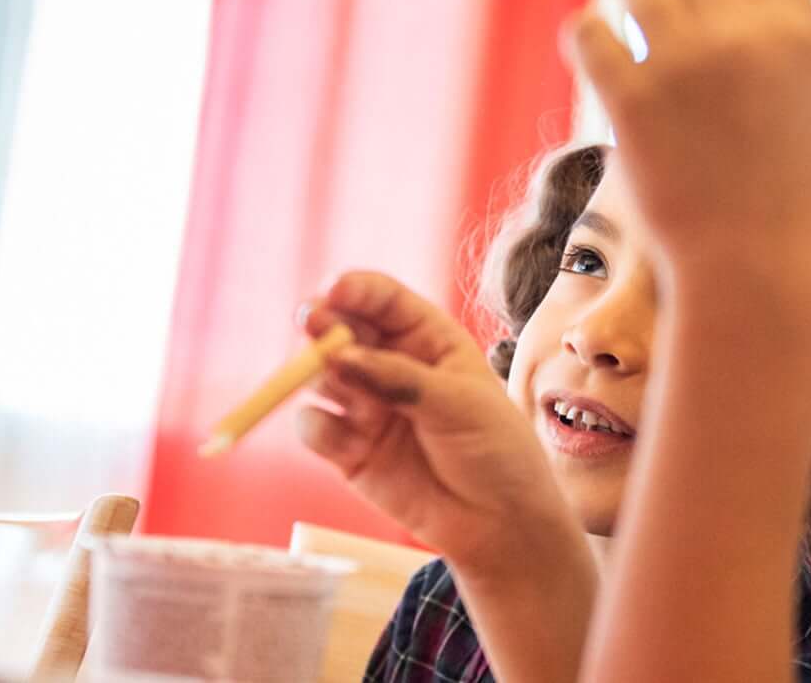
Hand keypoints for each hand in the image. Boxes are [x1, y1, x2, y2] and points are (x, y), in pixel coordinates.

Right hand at [295, 271, 570, 573]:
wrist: (498, 522)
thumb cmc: (495, 451)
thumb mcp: (461, 405)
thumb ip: (401, 380)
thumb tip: (341, 356)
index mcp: (427, 339)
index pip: (384, 300)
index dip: (356, 289)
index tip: (336, 289)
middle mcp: (389, 365)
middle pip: (342, 331)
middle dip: (323, 323)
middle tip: (312, 321)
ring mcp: (365, 406)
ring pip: (320, 375)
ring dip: (316, 371)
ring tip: (333, 379)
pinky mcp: (347, 449)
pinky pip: (314, 426)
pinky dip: (317, 426)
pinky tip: (340, 438)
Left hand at [563, 0, 810, 266]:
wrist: (756, 274)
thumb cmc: (794, 204)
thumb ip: (794, 45)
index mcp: (797, 32)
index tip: (730, 10)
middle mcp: (739, 35)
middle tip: (685, 41)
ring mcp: (680, 62)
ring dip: (639, 5)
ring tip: (644, 46)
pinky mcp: (627, 98)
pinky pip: (587, 30)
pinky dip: (590, 39)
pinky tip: (604, 61)